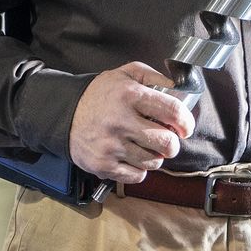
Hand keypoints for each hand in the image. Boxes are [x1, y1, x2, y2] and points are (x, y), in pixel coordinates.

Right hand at [68, 61, 195, 183]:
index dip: (186, 122)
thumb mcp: (126, 74)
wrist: (64, 114)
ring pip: (153, 162)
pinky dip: (140, 169)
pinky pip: (137, 176)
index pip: (172, 111)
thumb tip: (180, 89)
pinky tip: (133, 157)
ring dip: (156, 156)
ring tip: (146, 147)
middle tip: (168, 140)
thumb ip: (155, 77)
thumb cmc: (99, 95)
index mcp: (129, 95)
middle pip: (166, 143)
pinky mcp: (103, 165)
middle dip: (173, 144)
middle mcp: (120, 122)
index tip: (185, 127)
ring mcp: (111, 146)